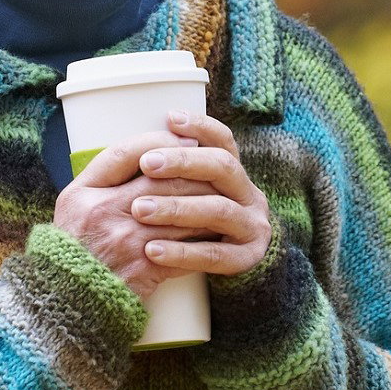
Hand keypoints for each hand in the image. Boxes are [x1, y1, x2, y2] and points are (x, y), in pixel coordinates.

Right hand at [53, 128, 216, 300]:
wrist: (70, 303)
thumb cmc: (75, 251)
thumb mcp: (74, 209)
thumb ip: (103, 180)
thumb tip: (150, 153)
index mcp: (81, 194)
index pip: (126, 152)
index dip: (159, 141)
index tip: (184, 138)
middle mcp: (102, 213)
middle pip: (161, 178)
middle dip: (194, 169)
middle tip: (217, 165)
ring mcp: (125, 241)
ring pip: (180, 210)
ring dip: (207, 201)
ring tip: (222, 195)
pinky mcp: (145, 268)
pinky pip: (184, 245)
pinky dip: (203, 236)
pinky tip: (215, 230)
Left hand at [134, 110, 272, 278]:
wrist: (227, 271)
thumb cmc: (192, 227)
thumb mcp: (188, 194)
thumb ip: (174, 172)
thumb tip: (147, 141)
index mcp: (233, 174)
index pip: (223, 140)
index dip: (200, 126)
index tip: (170, 118)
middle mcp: (249, 195)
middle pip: (223, 167)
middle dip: (184, 162)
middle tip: (147, 163)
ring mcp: (251, 227)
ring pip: (217, 210)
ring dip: (176, 208)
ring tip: (139, 210)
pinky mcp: (246, 259)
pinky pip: (213, 254)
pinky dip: (181, 252)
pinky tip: (151, 250)